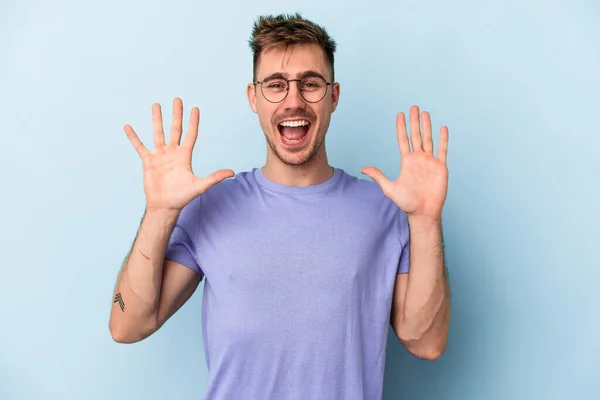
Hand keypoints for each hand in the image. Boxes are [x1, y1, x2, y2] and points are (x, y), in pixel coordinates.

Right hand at [124, 98, 234, 211]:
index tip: (195, 109)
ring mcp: (160, 156)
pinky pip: (140, 146)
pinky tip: (128, 126)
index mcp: (185, 156)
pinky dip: (134, 137)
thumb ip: (214, 178)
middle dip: (177, 114)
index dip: (193, 122)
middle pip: (175, 129)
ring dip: (157, 119)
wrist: (165, 206)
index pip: (191, 135)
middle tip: (178, 99)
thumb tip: (232, 173)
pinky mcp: (148, 161)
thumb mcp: (200, 186)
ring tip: (156, 105)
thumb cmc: (182, 197)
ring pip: (158, 133)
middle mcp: (173, 152)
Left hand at [361, 105, 448, 221]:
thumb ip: (378, 176)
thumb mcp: (389, 188)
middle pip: (416, 135)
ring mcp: (430, 162)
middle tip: (414, 107)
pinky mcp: (440, 167)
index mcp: (406, 161)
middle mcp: (418, 159)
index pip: (403, 140)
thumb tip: (363, 168)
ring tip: (426, 113)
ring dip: (427, 126)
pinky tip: (443, 128)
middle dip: (415, 121)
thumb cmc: (406, 203)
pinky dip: (443, 140)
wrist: (423, 212)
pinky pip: (442, 150)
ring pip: (429, 139)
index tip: (400, 114)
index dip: (401, 127)